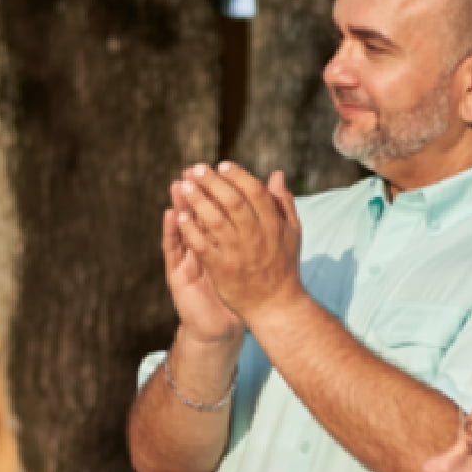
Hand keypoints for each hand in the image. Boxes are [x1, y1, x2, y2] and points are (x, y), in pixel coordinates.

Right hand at [165, 175, 244, 344]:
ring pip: (183, 226)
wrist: (225, 325)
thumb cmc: (239, 291)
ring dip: (180, 204)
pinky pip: (173, 249)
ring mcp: (188, 258)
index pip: (218, 210)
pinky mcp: (178, 274)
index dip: (218, 191)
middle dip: (196, 191)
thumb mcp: (250, 259)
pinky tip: (170, 215)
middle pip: (198, 213)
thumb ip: (258, 234)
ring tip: (177, 184)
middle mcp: (202, 246)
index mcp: (220, 241)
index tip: (219, 169)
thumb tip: (272, 206)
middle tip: (192, 171)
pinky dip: (171, 231)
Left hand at [174, 162, 303, 319]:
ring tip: (183, 185)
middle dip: (212, 182)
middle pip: (232, 201)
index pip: (255, 192)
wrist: (276, 306)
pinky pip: (203, 245)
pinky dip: (190, 229)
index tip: (222, 165)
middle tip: (196, 169)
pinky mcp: (222, 269)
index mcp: (273, 225)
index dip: (238, 176)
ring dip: (197, 200)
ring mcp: (238, 253)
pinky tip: (179, 216)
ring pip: (215, 220)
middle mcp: (256, 236)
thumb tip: (277, 174)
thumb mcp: (291, 233)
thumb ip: (283, 203)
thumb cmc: (284, 266)